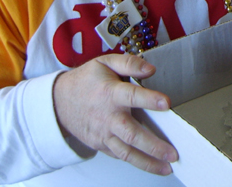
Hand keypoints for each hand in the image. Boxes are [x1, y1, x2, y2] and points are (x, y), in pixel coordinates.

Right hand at [53, 54, 176, 174]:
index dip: (149, 99)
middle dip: (153, 145)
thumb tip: (151, 69)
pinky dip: (136, 162)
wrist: (58, 102)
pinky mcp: (101, 145)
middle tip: (172, 153)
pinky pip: (120, 156)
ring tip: (167, 167)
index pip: (132, 96)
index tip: (167, 103)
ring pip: (126, 152)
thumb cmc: (86, 81)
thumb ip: (129, 63)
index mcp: (111, 93)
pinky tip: (152, 165)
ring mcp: (104, 134)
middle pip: (132, 134)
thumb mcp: (105, 63)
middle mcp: (108, 117)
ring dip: (148, 162)